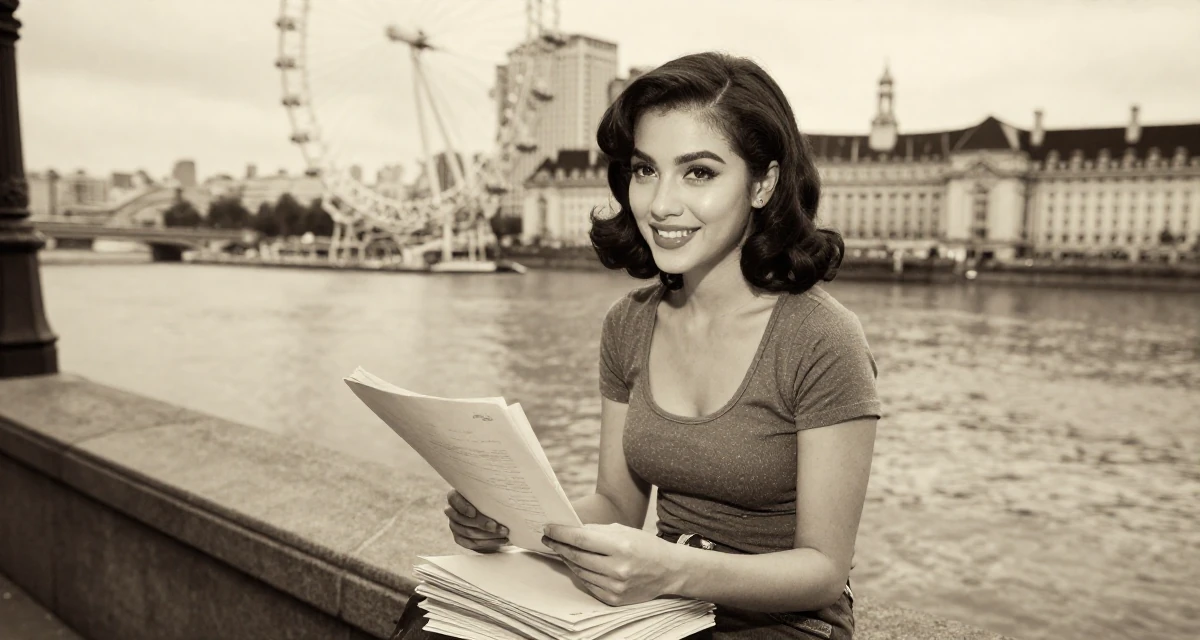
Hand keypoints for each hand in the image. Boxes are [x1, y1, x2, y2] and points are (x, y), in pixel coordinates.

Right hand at [444, 490, 508, 552]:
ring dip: (488, 535)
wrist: (492, 514)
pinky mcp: (459, 538)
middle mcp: (452, 510)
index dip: (462, 507)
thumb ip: (490, 493)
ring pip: (468, 532)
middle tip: (496, 525)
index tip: (474, 512)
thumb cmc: (491, 498)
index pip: (453, 499)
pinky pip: (470, 543)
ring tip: (504, 534)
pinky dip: (487, 543)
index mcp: (456, 495)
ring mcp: (454, 525)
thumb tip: (502, 497)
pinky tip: (500, 541)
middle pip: (463, 519)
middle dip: (482, 524)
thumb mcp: (490, 493)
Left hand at [542, 523, 679, 606]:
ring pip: (580, 571)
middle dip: (559, 546)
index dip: (561, 533)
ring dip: (567, 559)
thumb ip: (596, 531)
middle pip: (577, 556)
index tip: (548, 528)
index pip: (581, 539)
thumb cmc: (645, 546)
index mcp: (621, 546)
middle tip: (548, 538)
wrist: (668, 570)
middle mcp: (618, 568)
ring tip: (561, 549)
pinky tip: (576, 564)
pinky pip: (588, 584)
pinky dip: (580, 573)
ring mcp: (615, 586)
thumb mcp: (623, 530)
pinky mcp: (614, 599)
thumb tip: (570, 530)